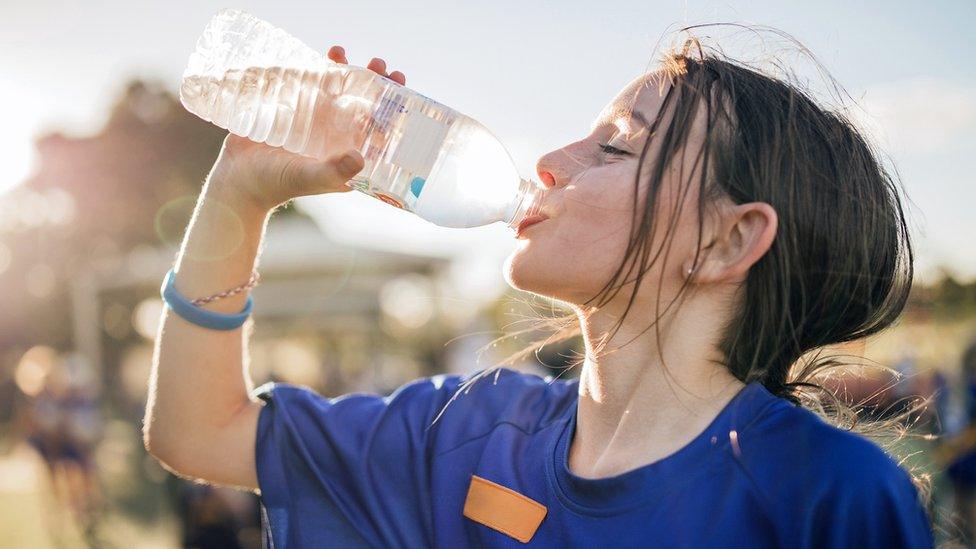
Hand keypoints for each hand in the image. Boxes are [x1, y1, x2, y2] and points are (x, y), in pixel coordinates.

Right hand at [207, 47, 407, 212]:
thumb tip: (360, 157)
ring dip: (348, 70)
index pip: (379, 129)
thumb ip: (333, 172)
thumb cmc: (276, 184)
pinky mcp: (295, 109)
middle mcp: (337, 136)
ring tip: (344, 53)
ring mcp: (316, 121)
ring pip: (339, 90)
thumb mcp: (308, 178)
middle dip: (375, 83)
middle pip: (364, 104)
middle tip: (380, 65)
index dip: (393, 110)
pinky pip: (313, 84)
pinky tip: (326, 55)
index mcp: (349, 155)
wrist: (238, 178)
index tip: (401, 90)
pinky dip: (320, 67)